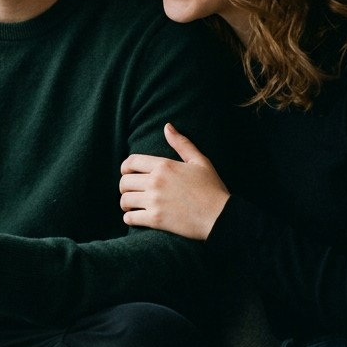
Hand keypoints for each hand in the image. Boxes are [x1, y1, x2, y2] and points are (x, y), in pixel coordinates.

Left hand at [119, 123, 229, 240]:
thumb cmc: (212, 189)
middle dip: (125, 187)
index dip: (125, 168)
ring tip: (132, 206)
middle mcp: (156, 181)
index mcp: (164, 165)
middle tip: (132, 192)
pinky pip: (129, 218)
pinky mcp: (155, 219)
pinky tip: (135, 217)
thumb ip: (181, 143)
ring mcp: (154, 200)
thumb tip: (167, 127)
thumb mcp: (200, 162)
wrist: (221, 217)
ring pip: (124, 200)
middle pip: (124, 182)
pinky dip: (129, 218)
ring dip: (126, 203)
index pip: (130, 162)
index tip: (128, 174)